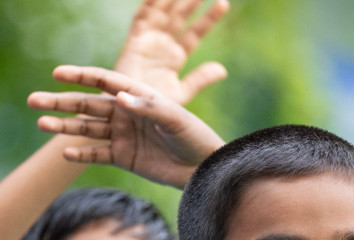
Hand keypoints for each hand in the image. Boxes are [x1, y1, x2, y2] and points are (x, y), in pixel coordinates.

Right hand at [30, 67, 223, 188]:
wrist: (203, 169)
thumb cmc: (194, 137)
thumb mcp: (174, 119)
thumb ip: (148, 107)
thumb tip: (119, 98)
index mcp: (138, 95)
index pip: (104, 81)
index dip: (80, 76)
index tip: (57, 74)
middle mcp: (125, 112)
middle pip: (87, 104)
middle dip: (60, 102)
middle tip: (33, 100)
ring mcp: (122, 135)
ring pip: (86, 128)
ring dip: (64, 126)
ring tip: (41, 123)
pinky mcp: (122, 156)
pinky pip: (97, 154)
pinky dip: (81, 154)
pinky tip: (64, 153)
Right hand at [113, 0, 228, 104]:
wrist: (130, 114)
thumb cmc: (152, 109)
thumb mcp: (181, 93)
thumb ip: (200, 79)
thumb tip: (223, 70)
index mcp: (176, 56)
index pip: (195, 33)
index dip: (209, 18)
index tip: (223, 4)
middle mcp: (163, 44)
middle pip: (180, 16)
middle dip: (192, 1)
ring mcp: (149, 40)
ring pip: (163, 12)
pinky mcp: (134, 41)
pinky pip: (141, 17)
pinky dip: (149, 4)